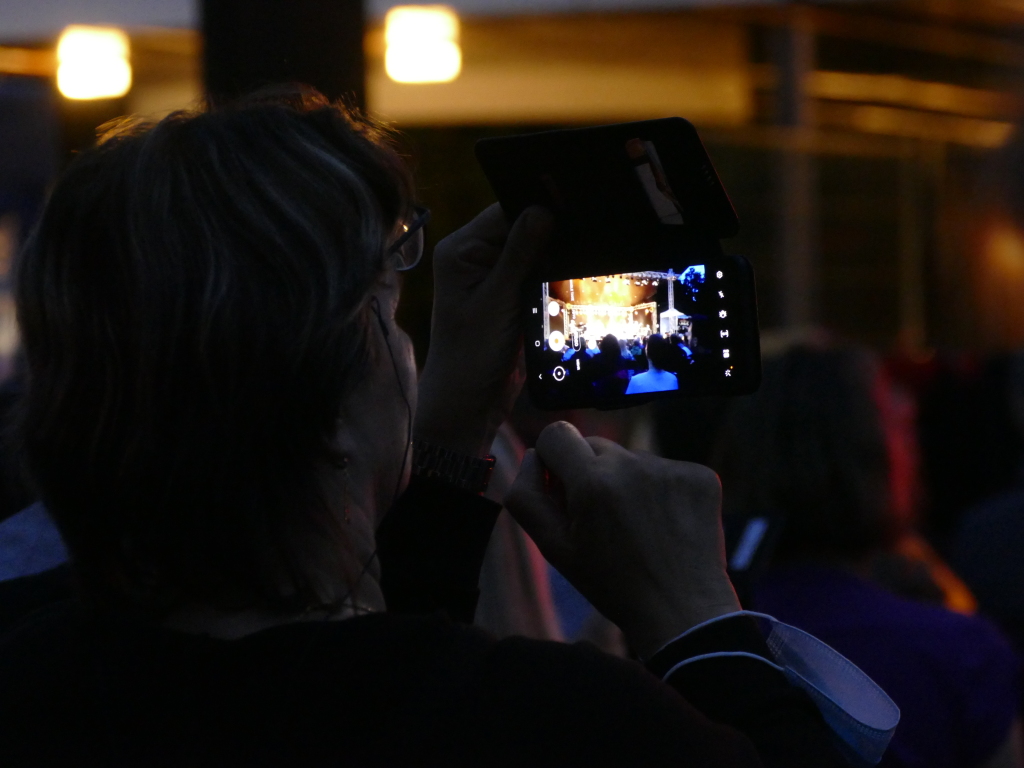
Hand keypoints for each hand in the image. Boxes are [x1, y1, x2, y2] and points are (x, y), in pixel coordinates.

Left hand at [415, 204, 552, 456]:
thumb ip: (520, 253)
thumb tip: (542, 209)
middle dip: (550, 236)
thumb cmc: (471, 354)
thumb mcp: (498, 300)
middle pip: (522, 228)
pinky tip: (570, 281)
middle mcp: (474, 256)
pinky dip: (552, 277)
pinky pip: (536, 274)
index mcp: (460, 249)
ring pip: (535, 251)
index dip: (539, 210)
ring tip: (575, 266)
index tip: (573, 214)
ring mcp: (493, 276)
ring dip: (554, 258)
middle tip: (581, 243)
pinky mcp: (509, 295)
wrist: (469, 402)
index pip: (505, 211)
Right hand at [505, 421, 740, 657]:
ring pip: (631, 459)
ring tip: (638, 528)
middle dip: (588, 473)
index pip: (556, 433)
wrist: (683, 611)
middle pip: (594, 445)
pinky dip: (661, 491)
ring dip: (626, 482)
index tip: (562, 489)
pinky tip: (665, 525)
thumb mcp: (554, 549)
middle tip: (600, 518)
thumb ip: (527, 497)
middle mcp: (633, 464)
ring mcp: (672, 468)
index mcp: (592, 482)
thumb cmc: (612, 584)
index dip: (552, 460)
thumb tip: (533, 457)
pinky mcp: (702, 475)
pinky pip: (666, 469)